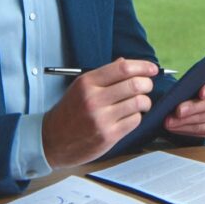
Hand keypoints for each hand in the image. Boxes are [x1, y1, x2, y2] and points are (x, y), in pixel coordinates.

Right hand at [42, 59, 156, 168]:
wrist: (52, 140)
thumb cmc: (69, 112)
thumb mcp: (81, 87)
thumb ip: (105, 75)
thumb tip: (127, 62)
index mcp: (87, 83)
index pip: (123, 68)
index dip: (143, 66)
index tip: (152, 69)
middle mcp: (94, 99)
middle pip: (135, 84)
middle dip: (147, 84)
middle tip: (147, 86)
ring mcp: (101, 118)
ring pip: (139, 103)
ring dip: (145, 102)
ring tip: (141, 103)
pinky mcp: (108, 135)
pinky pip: (135, 121)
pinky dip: (137, 117)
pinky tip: (130, 116)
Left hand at [165, 73, 204, 137]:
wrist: (182, 106)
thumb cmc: (183, 92)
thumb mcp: (183, 84)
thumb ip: (183, 84)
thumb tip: (173, 88)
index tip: (201, 93)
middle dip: (194, 107)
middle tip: (179, 111)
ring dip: (186, 120)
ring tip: (171, 121)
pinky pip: (203, 129)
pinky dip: (187, 128)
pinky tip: (176, 127)